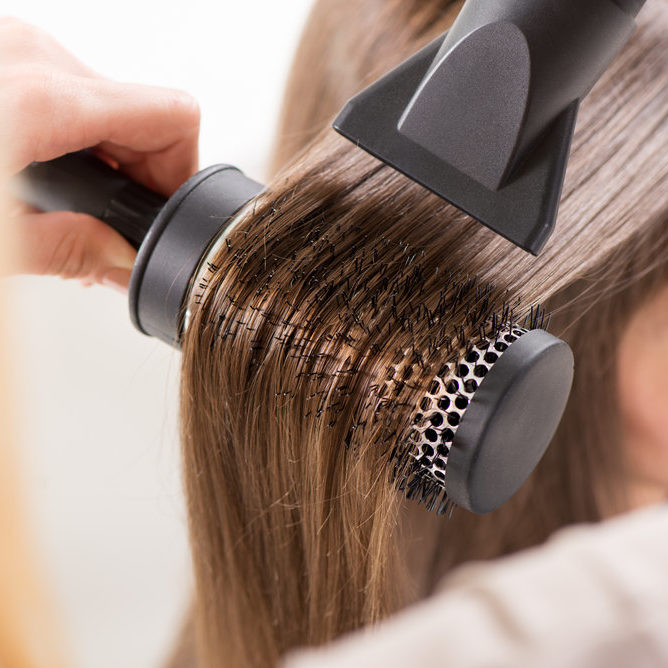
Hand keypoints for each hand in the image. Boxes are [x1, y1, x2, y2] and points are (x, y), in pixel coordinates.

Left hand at [0, 17, 199, 290]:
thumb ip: (69, 253)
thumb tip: (119, 262)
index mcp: (39, 98)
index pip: (171, 116)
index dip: (181, 171)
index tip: (161, 209)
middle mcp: (28, 55)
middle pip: (139, 109)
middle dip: (138, 170)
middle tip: (106, 220)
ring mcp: (7, 45)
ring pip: (101, 96)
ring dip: (101, 151)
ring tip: (64, 197)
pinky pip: (62, 86)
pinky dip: (69, 130)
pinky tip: (40, 165)